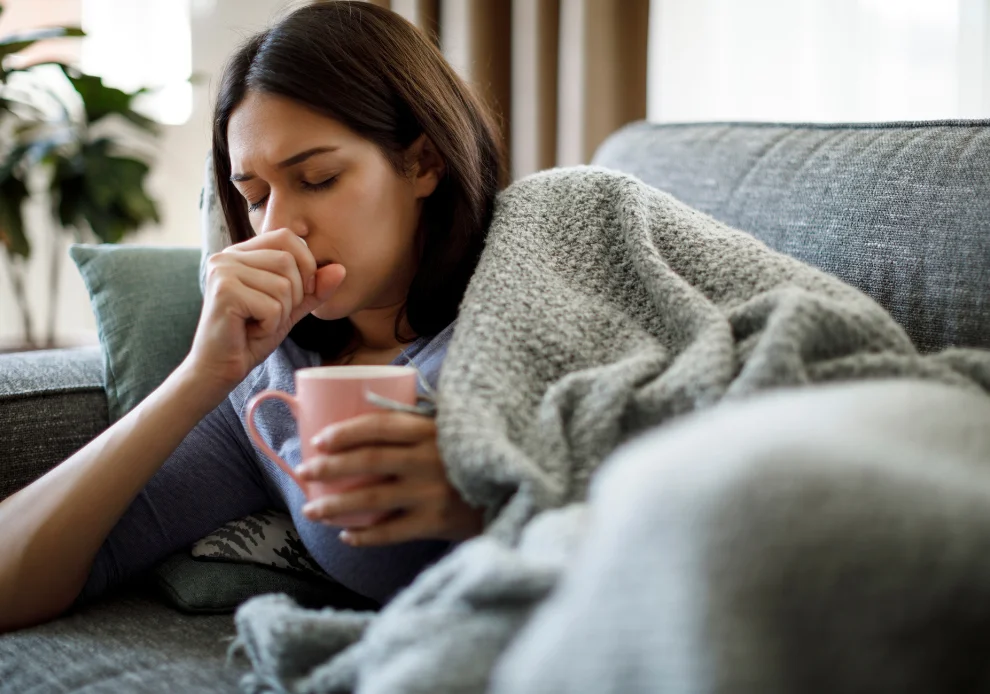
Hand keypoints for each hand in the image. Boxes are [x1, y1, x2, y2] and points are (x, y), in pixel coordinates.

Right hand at [186, 228, 345, 388]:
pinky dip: (270, 326)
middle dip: (293, 296)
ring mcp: (223, 271)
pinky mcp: (224, 292)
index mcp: (241, 253)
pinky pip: (272, 306)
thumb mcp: (290, 308)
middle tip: (270, 316)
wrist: (219, 369)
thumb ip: (314, 289)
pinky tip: (250, 332)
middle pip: (288, 261)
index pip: (287, 237)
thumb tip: (341, 269)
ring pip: (282, 285)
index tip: (300, 293)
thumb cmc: (251, 337)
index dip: (305, 264)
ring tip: (258, 324)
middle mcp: (227, 255)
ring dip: (280, 314)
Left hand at [297, 412, 483, 545]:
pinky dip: (366, 536)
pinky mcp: (437, 522)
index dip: (345, 432)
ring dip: (337, 505)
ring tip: (312, 510)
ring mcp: (432, 492)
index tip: (319, 440)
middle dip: (330, 467)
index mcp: (431, 430)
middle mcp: (429, 459)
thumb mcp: (451, 430)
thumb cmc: (474, 456)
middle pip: (368, 461)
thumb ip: (418, 424)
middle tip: (304, 472)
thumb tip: (368, 414)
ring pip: (373, 499)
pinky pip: (393, 532)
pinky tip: (346, 536)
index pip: (379, 426)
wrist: (514, 490)